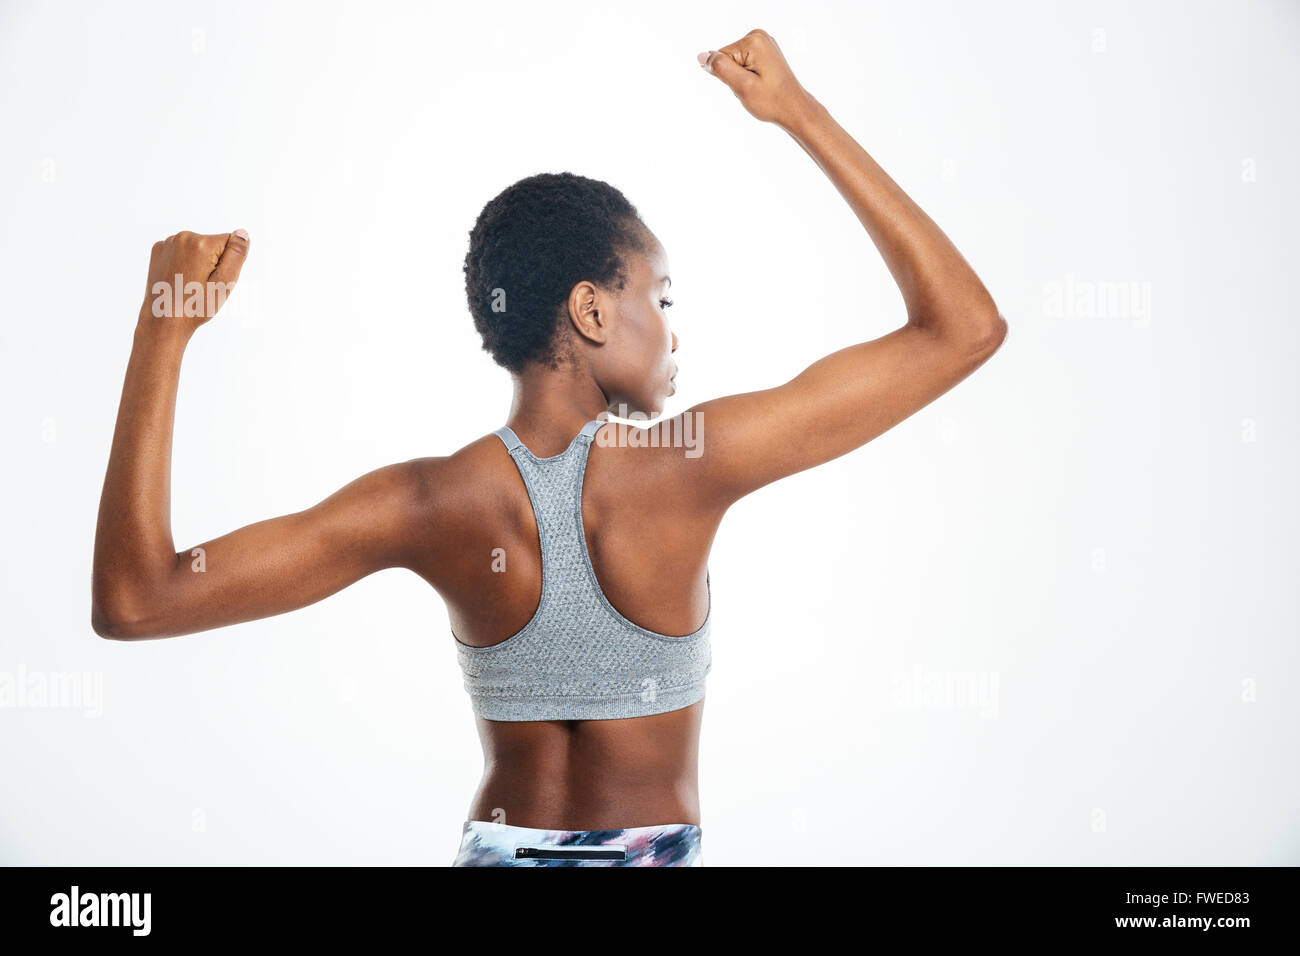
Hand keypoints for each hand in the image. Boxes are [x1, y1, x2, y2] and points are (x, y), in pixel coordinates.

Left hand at [138, 229, 249, 333]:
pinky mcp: (159, 249)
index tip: (215, 279)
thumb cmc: (196, 306)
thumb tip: (242, 233)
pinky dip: (183, 262)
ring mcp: (168, 242)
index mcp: (202, 244)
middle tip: (203, 285)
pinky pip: (181, 250)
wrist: (164, 320)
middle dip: (213, 261)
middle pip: (213, 243)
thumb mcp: (225, 283)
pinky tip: (180, 278)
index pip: (230, 242)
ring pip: (197, 247)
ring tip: (190, 283)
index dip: (228, 263)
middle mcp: (183, 237)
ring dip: (198, 262)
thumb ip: (236, 254)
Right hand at [698, 30, 813, 128]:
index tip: (747, 84)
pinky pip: (743, 64)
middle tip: (752, 88)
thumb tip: (702, 56)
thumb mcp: (742, 86)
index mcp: (753, 41)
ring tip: (758, 87)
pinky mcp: (764, 51)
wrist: (794, 109)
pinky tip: (760, 83)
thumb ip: (720, 68)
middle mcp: (758, 36)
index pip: (721, 58)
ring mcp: (763, 43)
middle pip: (728, 58)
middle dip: (734, 77)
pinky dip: (747, 76)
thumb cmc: (772, 101)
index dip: (728, 77)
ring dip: (740, 78)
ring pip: (734, 63)